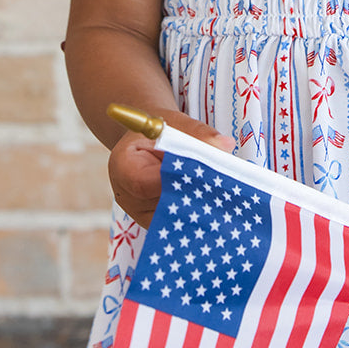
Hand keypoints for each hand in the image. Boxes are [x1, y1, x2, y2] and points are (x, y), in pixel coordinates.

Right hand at [108, 110, 230, 227]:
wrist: (149, 142)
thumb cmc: (160, 130)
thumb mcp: (175, 123)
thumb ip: (198, 133)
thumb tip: (225, 145)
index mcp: (122, 166)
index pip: (145, 183)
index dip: (177, 181)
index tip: (206, 175)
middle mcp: (127, 196)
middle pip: (162, 205)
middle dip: (195, 197)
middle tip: (226, 191)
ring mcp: (141, 214)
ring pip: (174, 218)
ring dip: (200, 208)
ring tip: (226, 198)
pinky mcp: (157, 223)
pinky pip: (178, 222)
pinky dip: (198, 213)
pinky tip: (218, 206)